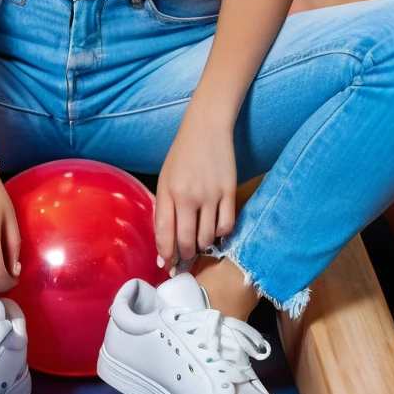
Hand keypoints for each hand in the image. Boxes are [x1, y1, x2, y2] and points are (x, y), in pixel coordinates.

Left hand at [155, 105, 237, 270]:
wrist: (206, 128)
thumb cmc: (182, 155)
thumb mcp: (165, 179)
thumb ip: (164, 209)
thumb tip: (165, 243)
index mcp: (168, 192)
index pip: (164, 234)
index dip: (165, 254)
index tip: (167, 265)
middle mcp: (188, 196)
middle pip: (187, 241)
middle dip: (185, 256)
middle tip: (185, 259)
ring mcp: (211, 194)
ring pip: (207, 238)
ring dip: (203, 246)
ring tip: (199, 241)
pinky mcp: (229, 191)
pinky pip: (227, 226)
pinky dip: (220, 234)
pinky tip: (215, 229)